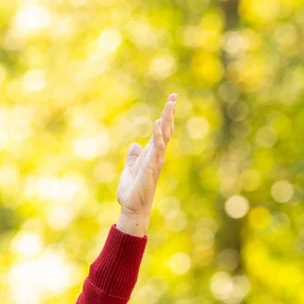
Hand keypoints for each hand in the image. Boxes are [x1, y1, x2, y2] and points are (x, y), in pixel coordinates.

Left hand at [115, 93, 176, 236]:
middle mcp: (157, 156)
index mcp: (151, 154)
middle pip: (166, 130)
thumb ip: (133, 157)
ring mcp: (155, 161)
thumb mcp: (129, 169)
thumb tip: (134, 145)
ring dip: (167, 120)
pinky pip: (156, 148)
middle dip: (170, 113)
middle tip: (174, 96)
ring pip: (164, 136)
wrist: (132, 207)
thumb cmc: (132, 191)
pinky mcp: (151, 167)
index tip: (171, 101)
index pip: (161, 132)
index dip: (165, 117)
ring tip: (170, 104)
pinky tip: (158, 123)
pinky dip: (157, 135)